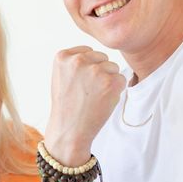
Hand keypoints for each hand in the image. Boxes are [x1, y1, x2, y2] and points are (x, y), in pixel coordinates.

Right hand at [45, 46, 125, 164]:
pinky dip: (116, 90)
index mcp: (63, 56)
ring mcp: (95, 70)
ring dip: (108, 80)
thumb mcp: (61, 76)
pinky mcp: (110, 81)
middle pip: (101, 57)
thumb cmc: (67, 105)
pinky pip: (121, 79)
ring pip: (112, 67)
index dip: (87, 68)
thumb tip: (95, 53)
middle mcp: (78, 60)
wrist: (69, 130)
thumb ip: (73, 61)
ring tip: (94, 96)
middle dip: (99, 72)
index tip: (80, 83)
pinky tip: (103, 101)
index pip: (87, 51)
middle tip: (88, 91)